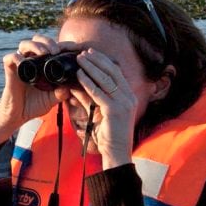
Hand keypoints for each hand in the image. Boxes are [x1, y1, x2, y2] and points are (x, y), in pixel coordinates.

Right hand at [0, 34, 61, 145]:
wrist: (18, 115)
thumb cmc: (35, 105)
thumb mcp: (53, 99)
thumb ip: (62, 93)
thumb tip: (71, 87)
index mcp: (42, 63)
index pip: (51, 46)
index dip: (62, 44)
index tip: (73, 49)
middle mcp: (31, 60)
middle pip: (38, 39)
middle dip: (48, 41)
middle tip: (56, 51)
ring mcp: (20, 63)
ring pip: (25, 44)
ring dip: (36, 45)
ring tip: (45, 53)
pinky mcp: (9, 69)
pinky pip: (11, 57)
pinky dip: (18, 57)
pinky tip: (25, 63)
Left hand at [71, 48, 142, 166]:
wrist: (116, 153)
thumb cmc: (108, 135)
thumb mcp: (100, 112)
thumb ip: (91, 99)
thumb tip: (76, 87)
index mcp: (129, 96)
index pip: (117, 72)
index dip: (103, 61)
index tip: (91, 53)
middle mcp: (129, 97)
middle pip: (113, 72)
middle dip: (97, 60)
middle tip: (84, 52)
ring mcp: (124, 103)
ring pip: (106, 79)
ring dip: (91, 68)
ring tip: (80, 60)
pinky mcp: (115, 111)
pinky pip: (99, 93)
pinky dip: (88, 83)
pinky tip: (79, 76)